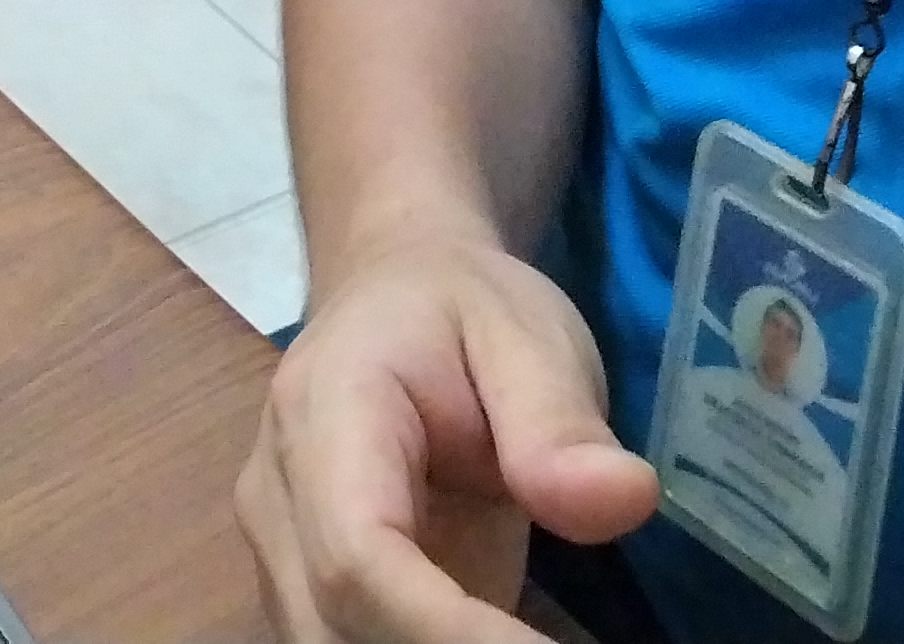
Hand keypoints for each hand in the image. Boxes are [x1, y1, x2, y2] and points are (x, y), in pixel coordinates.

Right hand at [240, 232, 659, 643]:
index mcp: (325, 417)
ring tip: (539, 640)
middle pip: (336, 628)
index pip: (358, 557)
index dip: (446, 633)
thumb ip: (560, 420)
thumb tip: (625, 501)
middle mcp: (278, 502)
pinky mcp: (314, 597)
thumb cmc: (460, 308)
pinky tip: (508, 640)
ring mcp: (284, 559)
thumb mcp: (527, 334)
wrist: (394, 295)